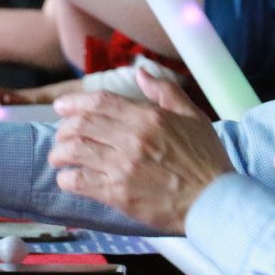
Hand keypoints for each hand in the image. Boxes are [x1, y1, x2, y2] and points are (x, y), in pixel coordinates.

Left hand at [47, 74, 230, 232]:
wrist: (216, 201)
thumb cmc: (207, 160)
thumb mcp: (193, 117)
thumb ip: (165, 92)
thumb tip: (140, 72)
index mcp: (149, 117)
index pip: (100, 102)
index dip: (74, 103)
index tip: (61, 107)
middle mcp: (133, 138)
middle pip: (82, 124)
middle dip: (64, 129)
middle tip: (61, 136)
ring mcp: (124, 166)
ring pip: (75, 150)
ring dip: (60, 152)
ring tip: (58, 157)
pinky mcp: (119, 194)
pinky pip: (80, 181)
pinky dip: (67, 178)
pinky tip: (67, 178)